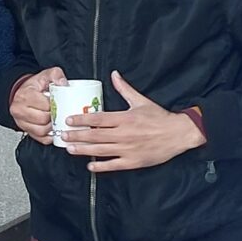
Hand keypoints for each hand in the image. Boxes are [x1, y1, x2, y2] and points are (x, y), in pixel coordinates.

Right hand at [8, 66, 64, 142]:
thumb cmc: (34, 86)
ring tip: (56, 120)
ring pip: (40, 131)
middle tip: (59, 112)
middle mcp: (20, 110)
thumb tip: (64, 84)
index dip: (55, 105)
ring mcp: (21, 121)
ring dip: (51, 127)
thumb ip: (56, 75)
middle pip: (42, 119)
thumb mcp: (45, 75)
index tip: (60, 103)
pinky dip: (49, 136)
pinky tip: (53, 129)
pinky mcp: (25, 130)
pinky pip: (40, 138)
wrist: (22, 92)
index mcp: (25, 96)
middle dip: (54, 117)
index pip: (45, 105)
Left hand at [59, 73, 206, 173]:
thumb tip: (114, 74)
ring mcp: (128, 149)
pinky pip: (113, 165)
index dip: (82, 120)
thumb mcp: (141, 101)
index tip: (69, 120)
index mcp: (125, 118)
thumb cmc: (159, 118)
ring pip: (101, 151)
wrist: (178, 134)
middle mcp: (123, 134)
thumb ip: (124, 89)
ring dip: (83, 150)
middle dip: (77, 136)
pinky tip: (90, 166)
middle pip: (95, 136)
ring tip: (70, 149)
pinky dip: (101, 166)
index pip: (98, 119)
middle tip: (62, 136)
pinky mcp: (133, 162)